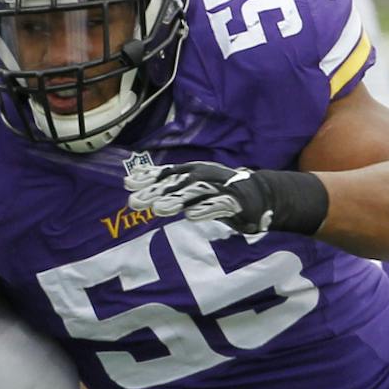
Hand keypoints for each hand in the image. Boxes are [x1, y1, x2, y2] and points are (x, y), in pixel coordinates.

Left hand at [123, 156, 327, 235]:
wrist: (260, 195)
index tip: (127, 184)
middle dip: (155, 192)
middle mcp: (204, 177)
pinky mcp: (235, 203)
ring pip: (195, 193)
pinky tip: (191, 216)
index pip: (167, 173)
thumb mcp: (194, 188)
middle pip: (176, 183)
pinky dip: (206, 210)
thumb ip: (168, 188)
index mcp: (194, 171)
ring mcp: (220, 189)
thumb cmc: (221, 192)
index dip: (148, 178)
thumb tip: (135, 188)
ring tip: (160, 210)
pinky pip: (218, 206)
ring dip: (177, 200)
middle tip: (134, 202)